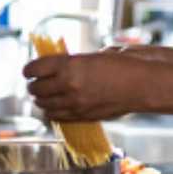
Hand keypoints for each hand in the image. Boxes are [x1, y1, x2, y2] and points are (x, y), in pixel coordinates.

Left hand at [22, 52, 150, 120]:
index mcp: (70, 66)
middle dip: (33, 86)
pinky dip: (53, 112)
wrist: (144, 85)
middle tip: (35, 83)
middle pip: (36, 89)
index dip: (28, 70)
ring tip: (44, 96)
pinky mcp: (83, 116)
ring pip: (44, 106)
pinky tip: (56, 107)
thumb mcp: (95, 56)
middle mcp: (69, 85)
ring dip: (41, 101)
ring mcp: (75, 104)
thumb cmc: (125, 65)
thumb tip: (61, 66)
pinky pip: (58, 117)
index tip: (28, 70)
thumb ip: (74, 62)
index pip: (35, 69)